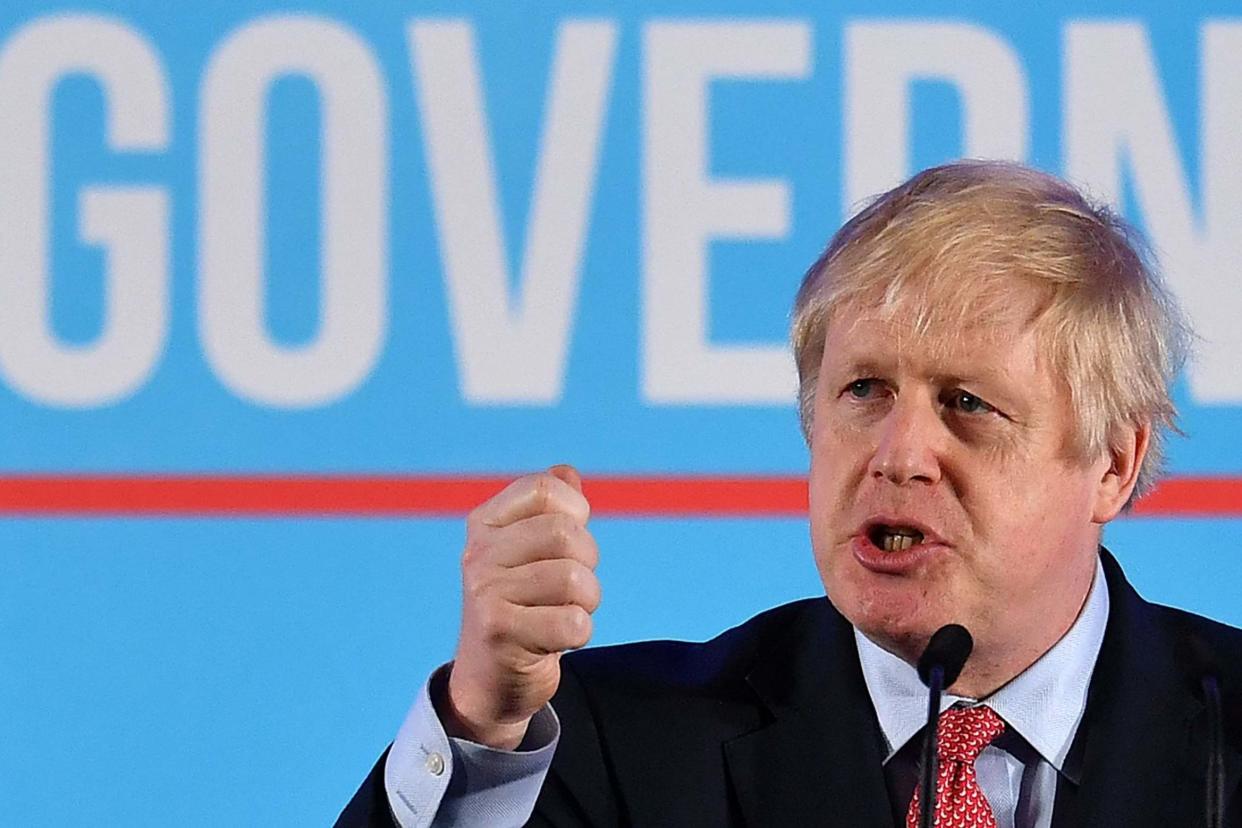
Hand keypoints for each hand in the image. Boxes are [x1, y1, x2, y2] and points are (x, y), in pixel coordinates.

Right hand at [442, 465, 599, 749]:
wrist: (489, 679)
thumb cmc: (520, 606)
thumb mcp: (527, 554)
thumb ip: (548, 511)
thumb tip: (566, 471)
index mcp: (485, 524)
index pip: (544, 488)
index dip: (576, 510)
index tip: (570, 539)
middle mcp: (479, 554)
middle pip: (566, 535)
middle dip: (588, 562)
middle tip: (573, 587)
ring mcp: (486, 594)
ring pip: (574, 579)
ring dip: (587, 601)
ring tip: (565, 612)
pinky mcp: (500, 634)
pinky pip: (573, 622)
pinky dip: (580, 633)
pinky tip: (557, 638)